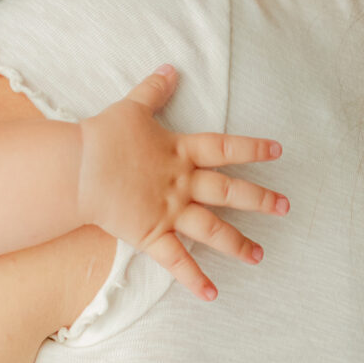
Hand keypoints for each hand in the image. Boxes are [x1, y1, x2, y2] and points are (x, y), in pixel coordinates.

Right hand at [75, 66, 287, 300]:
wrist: (78, 168)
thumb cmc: (102, 137)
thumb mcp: (132, 107)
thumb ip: (154, 90)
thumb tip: (170, 68)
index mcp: (181, 151)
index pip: (225, 149)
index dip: (253, 149)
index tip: (277, 152)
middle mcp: (182, 183)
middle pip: (230, 192)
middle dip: (260, 200)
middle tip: (285, 207)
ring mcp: (170, 211)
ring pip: (213, 230)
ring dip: (238, 244)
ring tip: (259, 256)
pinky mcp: (152, 235)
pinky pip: (177, 261)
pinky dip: (194, 279)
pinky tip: (212, 294)